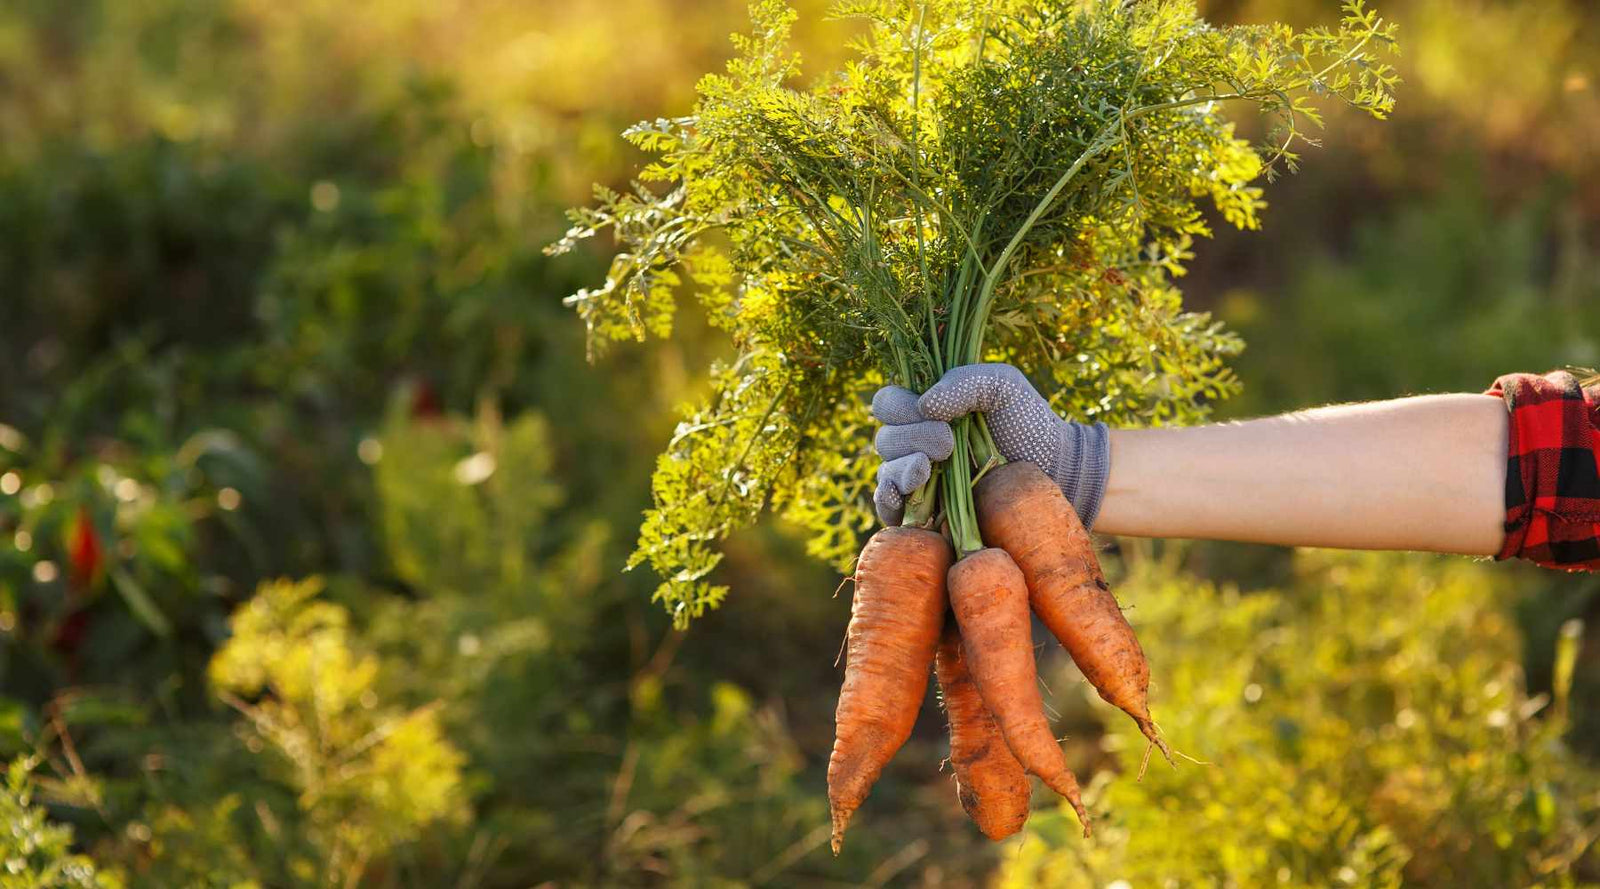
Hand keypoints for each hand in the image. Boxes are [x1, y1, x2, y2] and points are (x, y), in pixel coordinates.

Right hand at [872, 363, 1109, 526]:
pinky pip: (890, 509)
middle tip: (948, 443)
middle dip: (912, 438)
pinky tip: (902, 498)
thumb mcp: (1003, 386)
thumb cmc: (1028, 422)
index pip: (887, 404)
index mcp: (926, 409)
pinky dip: (888, 503)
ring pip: (886, 473)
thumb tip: (924, 405)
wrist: (1054, 469)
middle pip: (885, 439)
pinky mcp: (926, 513)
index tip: (936, 414)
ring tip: (928, 469)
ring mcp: (920, 479)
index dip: (901, 407)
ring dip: (902, 470)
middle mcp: (916, 442)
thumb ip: (964, 381)